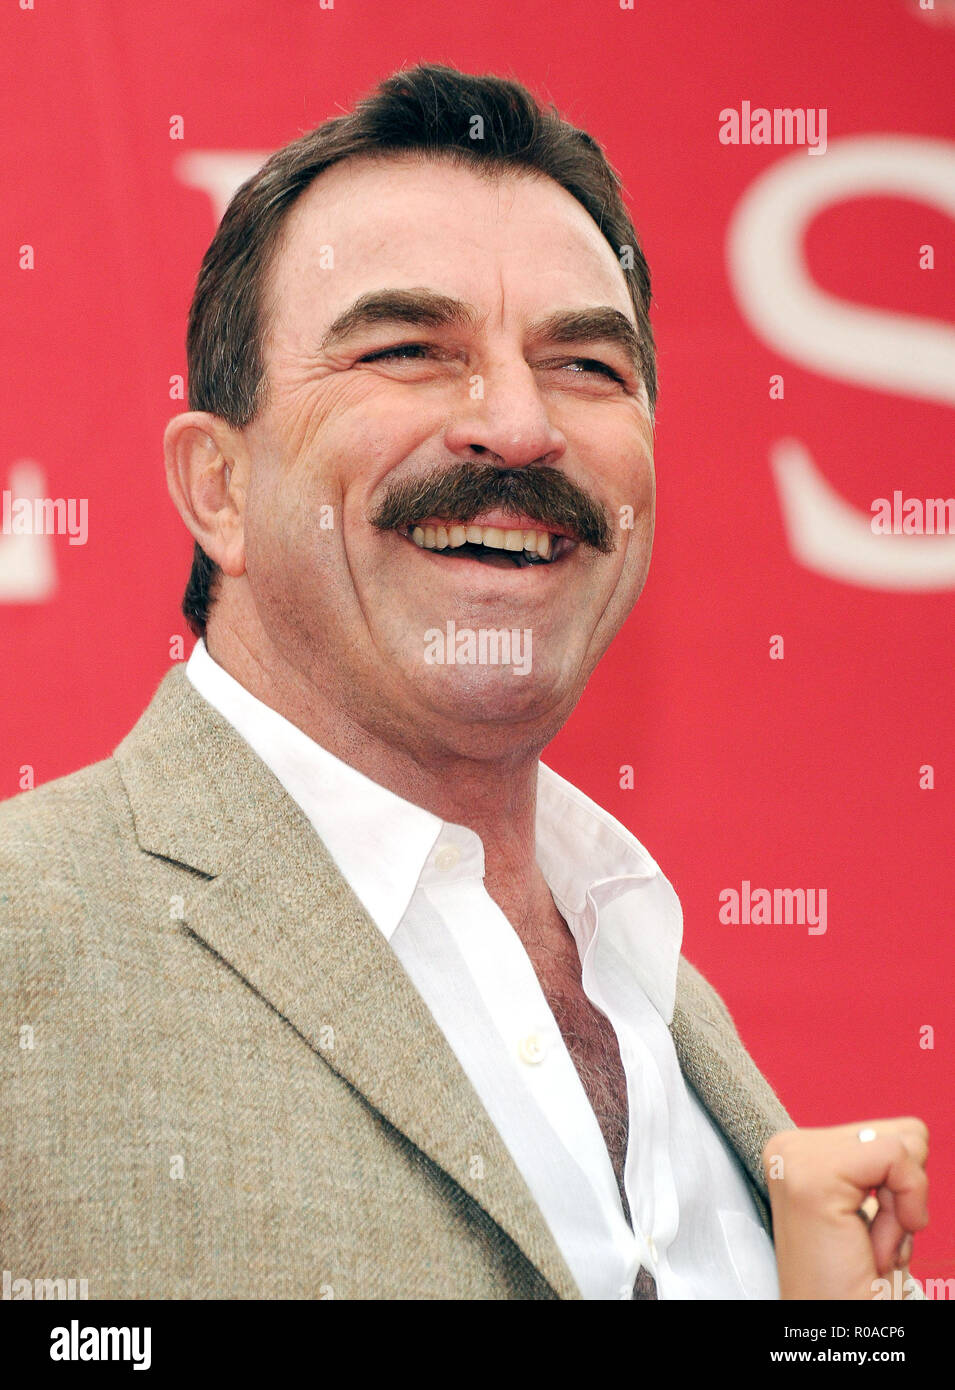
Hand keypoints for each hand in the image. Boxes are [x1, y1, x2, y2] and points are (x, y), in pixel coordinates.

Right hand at [762, 1118, 928, 1299]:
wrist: (836, 1337)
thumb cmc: (858, 1286)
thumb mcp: (871, 1207)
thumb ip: (880, 1162)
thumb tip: (912, 1134)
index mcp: (800, 1153)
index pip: (889, 1135)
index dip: (902, 1190)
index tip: (873, 1233)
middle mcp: (789, 1147)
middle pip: (902, 1134)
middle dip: (904, 1193)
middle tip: (872, 1241)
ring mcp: (795, 1158)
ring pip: (904, 1143)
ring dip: (902, 1207)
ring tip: (869, 1245)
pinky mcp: (811, 1178)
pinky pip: (898, 1157)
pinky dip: (906, 1209)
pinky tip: (874, 1247)